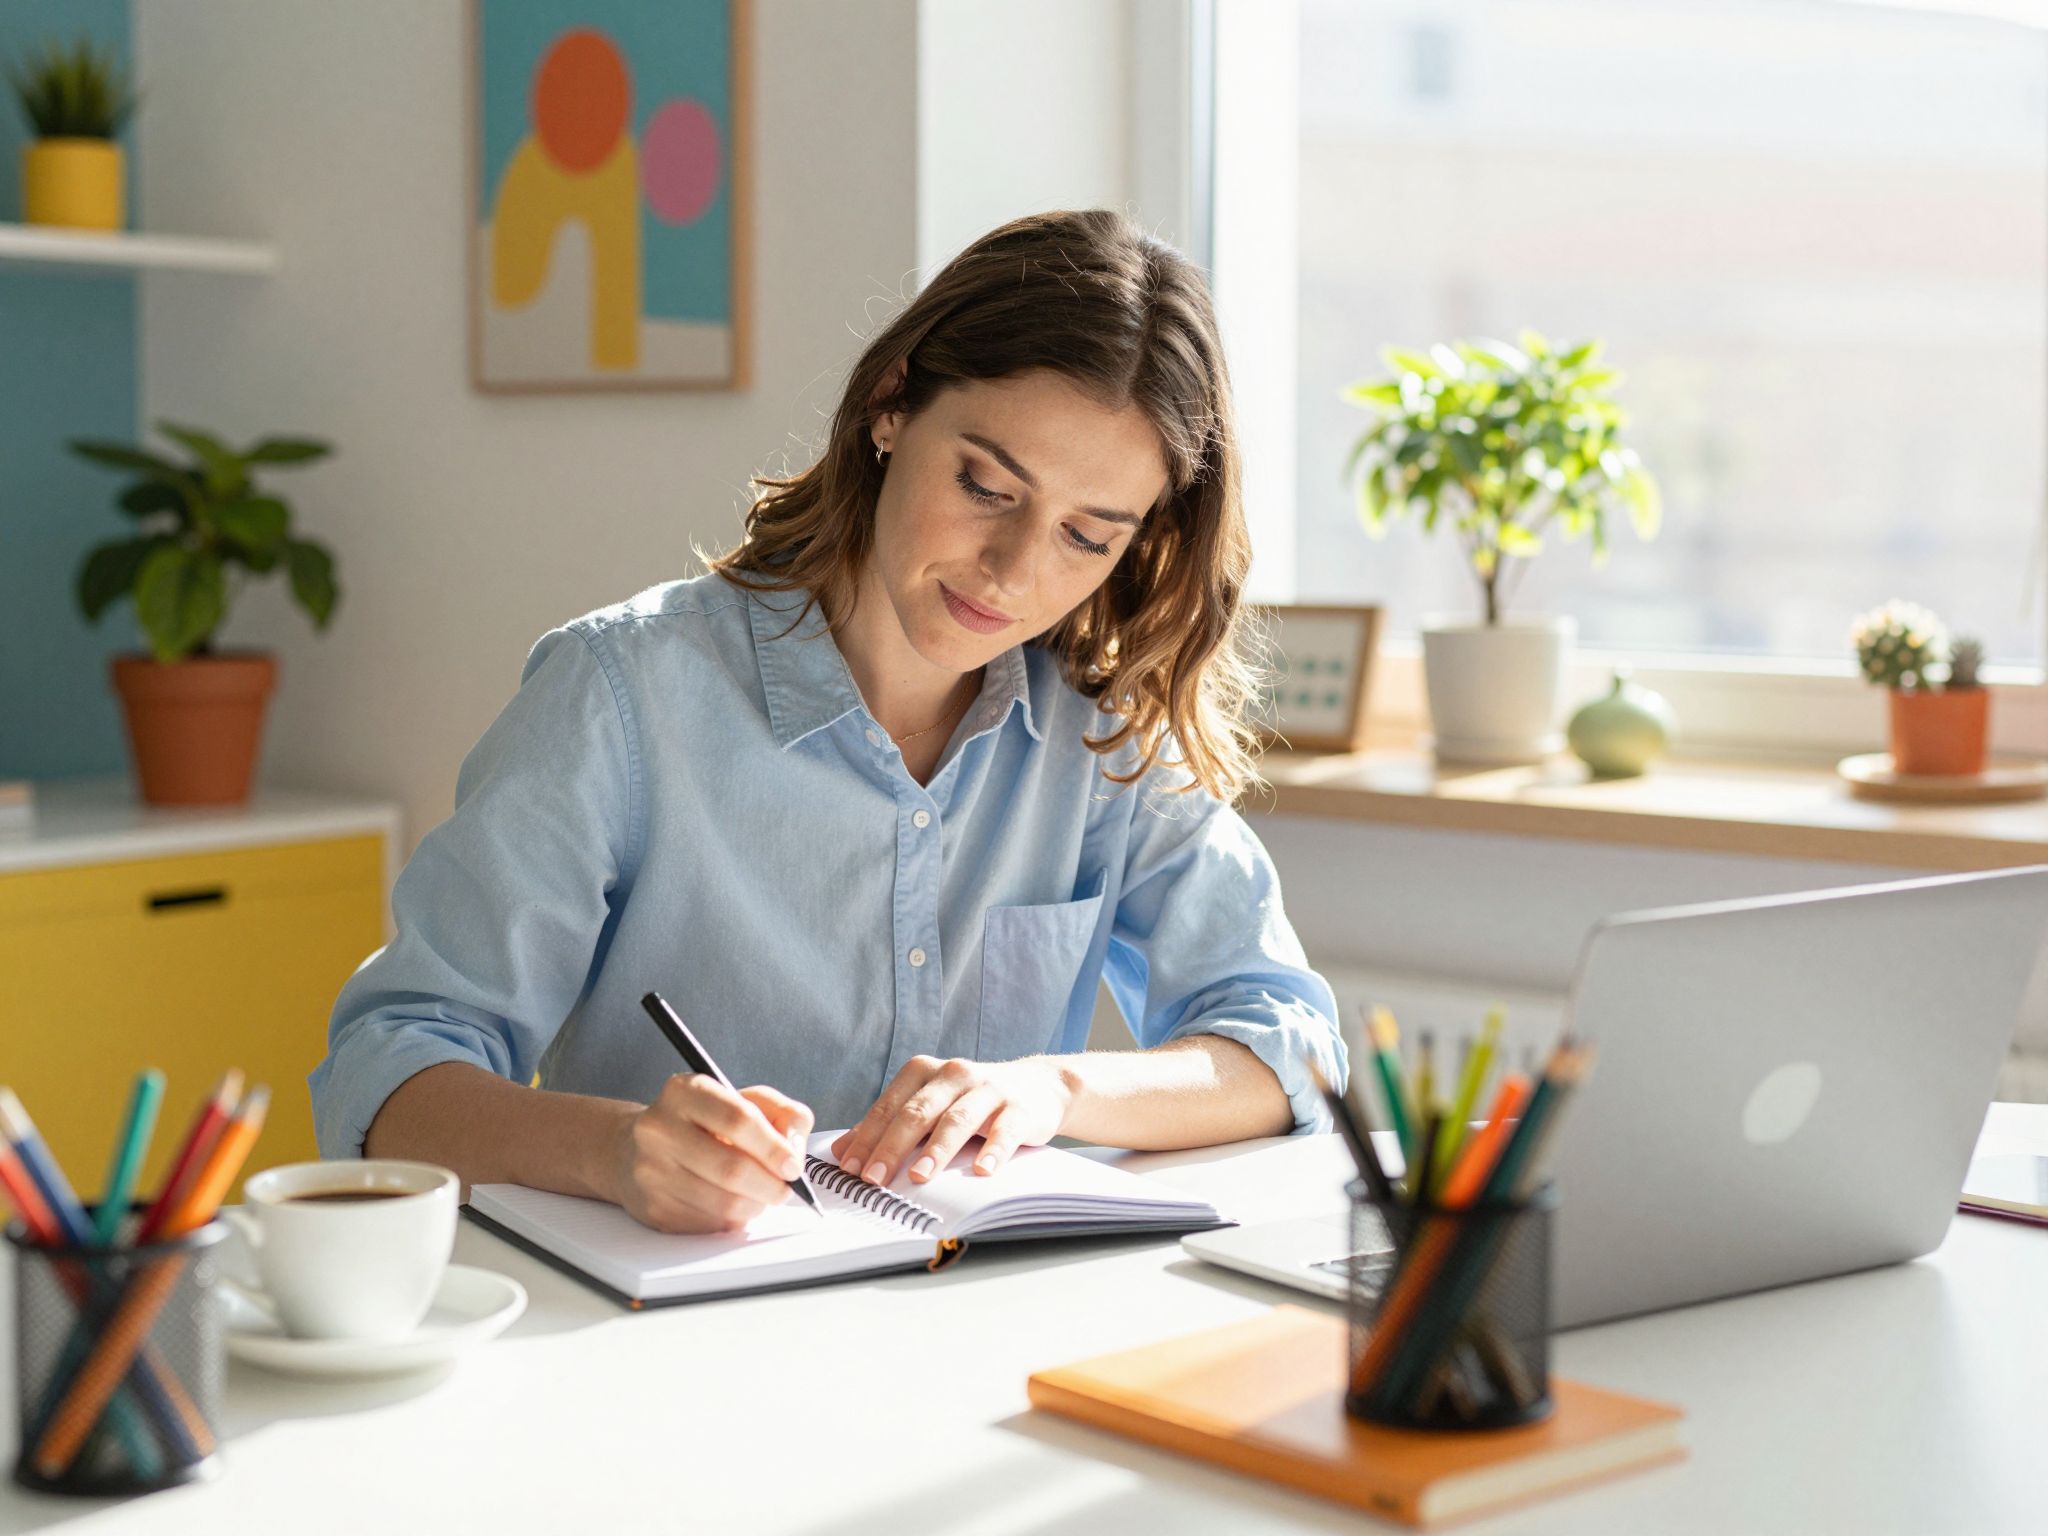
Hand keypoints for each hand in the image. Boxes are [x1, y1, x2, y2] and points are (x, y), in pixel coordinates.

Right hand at [609, 1075, 812, 1232]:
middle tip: (785, 1190)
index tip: (794, 1166)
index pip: (738, 1119)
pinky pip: (709, 1225)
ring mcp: (651, 1171)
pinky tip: (731, 1204)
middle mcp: (660, 1129)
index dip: (774, 1147)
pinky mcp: (652, 1208)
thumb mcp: (744, 1100)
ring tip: (759, 1195)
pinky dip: (732, 1220)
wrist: (636, 1150)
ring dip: (755, 1206)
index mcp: (684, 1092)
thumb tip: (795, 1148)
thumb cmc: (703, 1124)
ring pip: (723, 1204)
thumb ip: (783, 1114)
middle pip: (732, 1169)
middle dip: (770, 1186)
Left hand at [830, 1055, 1073, 1186]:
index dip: (867, 1138)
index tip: (849, 1169)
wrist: (1038, 1087)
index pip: (889, 1107)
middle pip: (918, 1112)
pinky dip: (993, 1150)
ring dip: (936, 1149)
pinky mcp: (1019, 1108)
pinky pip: (1004, 1130)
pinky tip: (983, 1171)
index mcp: (925, 1072)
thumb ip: (887, 1125)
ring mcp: (988, 1089)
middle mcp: (954, 1074)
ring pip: (957, 1119)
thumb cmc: (972, 1102)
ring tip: (919, 1176)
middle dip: (892, 1147)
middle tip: (874, 1179)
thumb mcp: (929, 1106)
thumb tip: (842, 1151)